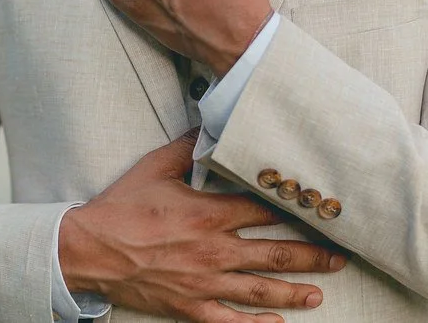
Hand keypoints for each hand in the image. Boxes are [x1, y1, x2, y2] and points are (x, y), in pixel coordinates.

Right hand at [58, 130, 345, 322]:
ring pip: (260, 290)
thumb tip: (208, 124)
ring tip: (318, 294)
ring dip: (294, 292)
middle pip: (275, 254)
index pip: (264, 212)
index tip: (319, 212)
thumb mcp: (156, 167)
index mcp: (209, 214)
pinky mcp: (189, 306)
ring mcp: (204, 283)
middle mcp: (214, 251)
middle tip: (339, 258)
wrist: (89, 249)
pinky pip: (229, 321)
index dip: (295, 212)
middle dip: (311, 256)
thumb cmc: (121, 208)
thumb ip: (188, 146)